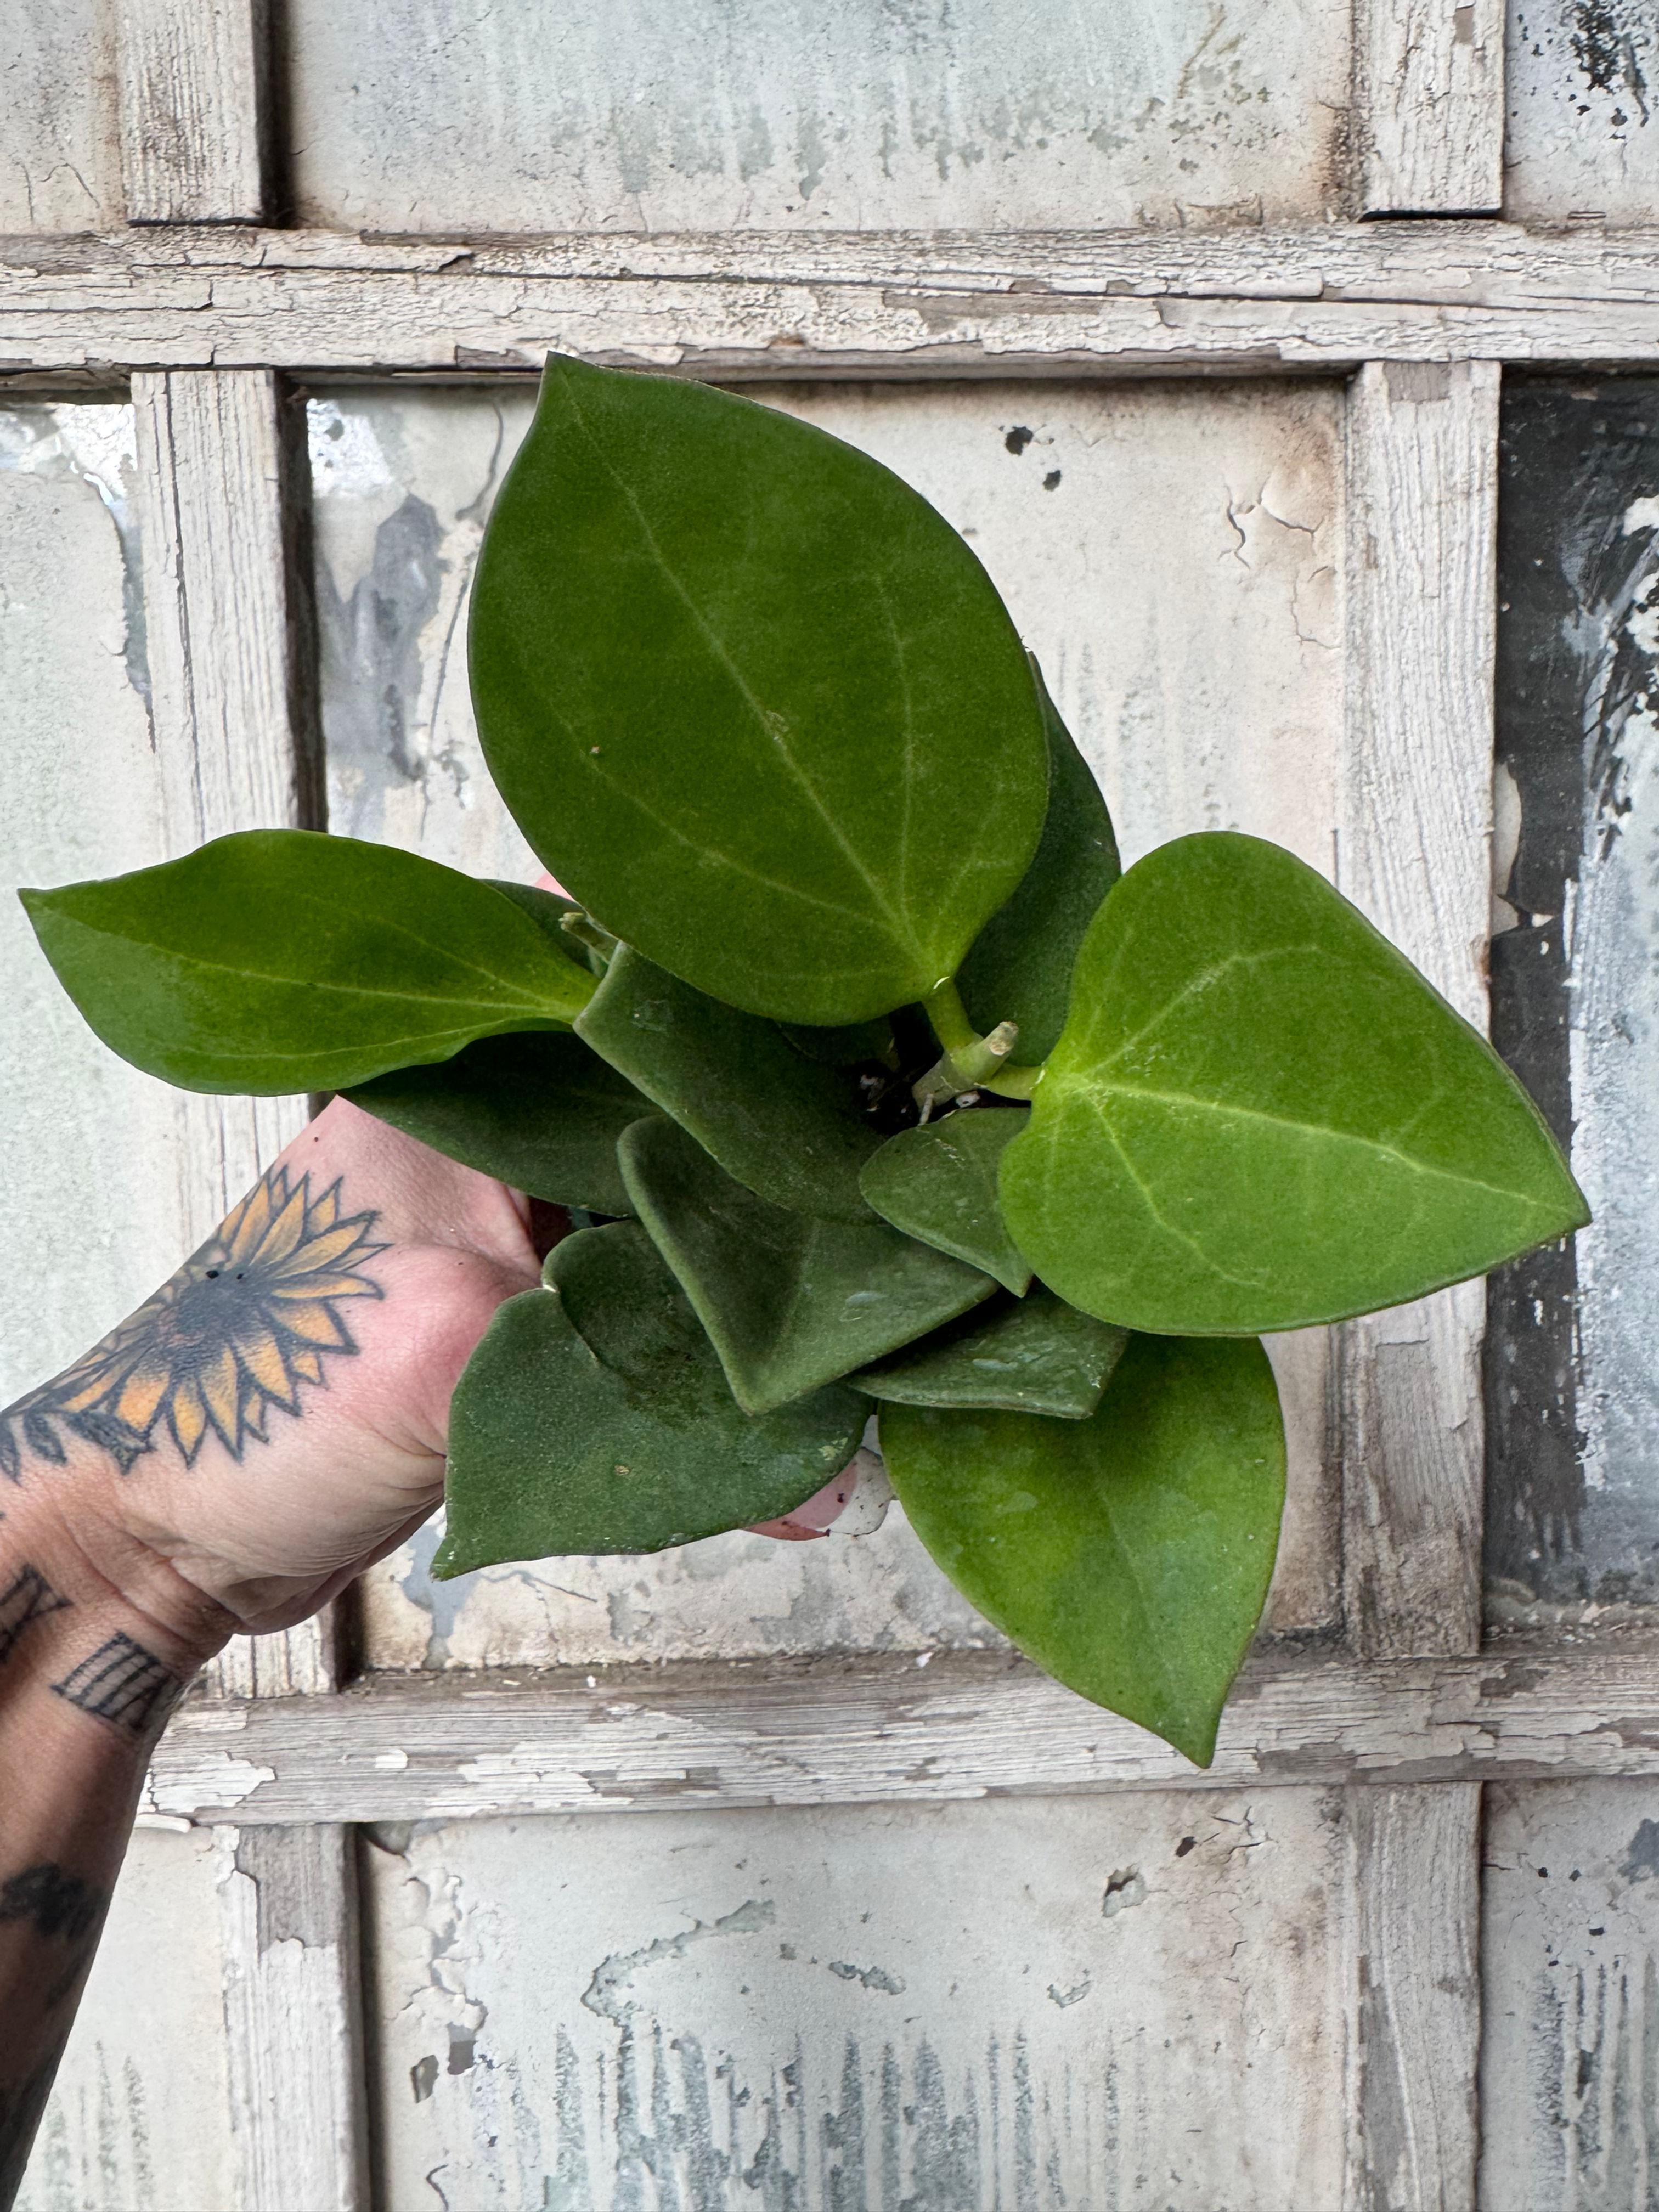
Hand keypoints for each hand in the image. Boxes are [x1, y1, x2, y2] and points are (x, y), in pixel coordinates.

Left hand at [4, 1095, 868, 1664]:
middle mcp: (500, 1116)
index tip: (882, 1105)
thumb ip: (644, 1388)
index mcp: (471, 1065)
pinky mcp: (528, 1299)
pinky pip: (652, 1303)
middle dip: (785, 1193)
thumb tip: (828, 1471)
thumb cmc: (253, 1400)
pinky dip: (708, 1356)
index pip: (659, 1015)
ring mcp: (516, 1210)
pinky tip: (772, 1411)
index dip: (776, 1059)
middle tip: (886, 1244)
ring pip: (681, 1219)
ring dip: (753, 1290)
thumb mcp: (457, 1351)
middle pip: (692, 1123)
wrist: (169, 1528)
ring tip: (849, 1336)